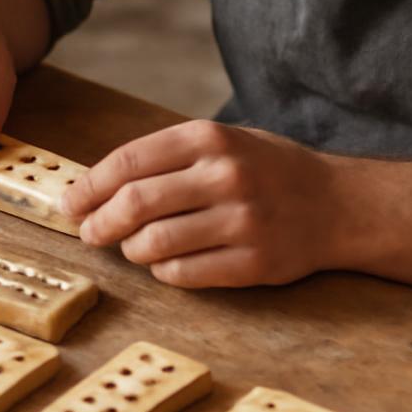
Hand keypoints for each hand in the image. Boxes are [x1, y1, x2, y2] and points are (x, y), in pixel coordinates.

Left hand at [62, 120, 347, 286]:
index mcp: (210, 138)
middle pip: (135, 203)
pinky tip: (164, 264)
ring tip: (131, 248)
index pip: (129, 161)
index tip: (71, 203)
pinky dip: (163, 272)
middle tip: (89, 233)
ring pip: (156, 243)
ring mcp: (242, 221)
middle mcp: (225, 175)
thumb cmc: (268, 169)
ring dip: (131, 250)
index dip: (90, 186)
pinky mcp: (254, 262)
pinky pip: (185, 273)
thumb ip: (168, 157)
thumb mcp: (223, 141)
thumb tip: (98, 185)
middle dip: (100, 222)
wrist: (339, 204)